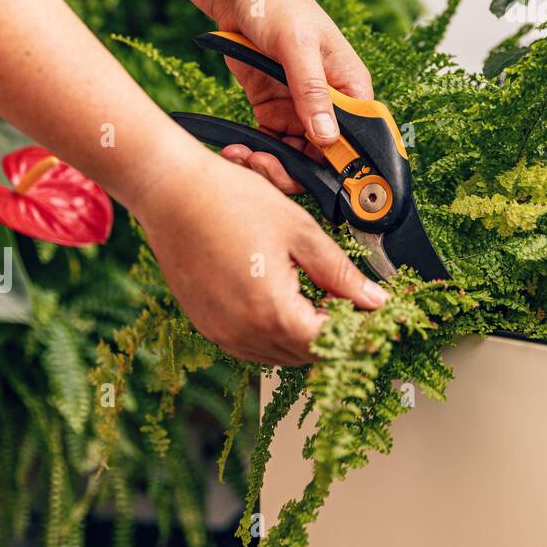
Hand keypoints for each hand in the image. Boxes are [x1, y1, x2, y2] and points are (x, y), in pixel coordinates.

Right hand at [136, 142, 387, 365]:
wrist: (172, 191)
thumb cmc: (232, 202)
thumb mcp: (300, 232)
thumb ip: (341, 273)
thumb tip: (374, 299)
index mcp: (272, 312)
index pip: (329, 343)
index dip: (357, 331)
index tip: (375, 316)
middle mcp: (243, 334)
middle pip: (305, 355)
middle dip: (334, 334)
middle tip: (352, 302)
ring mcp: (221, 333)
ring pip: (279, 354)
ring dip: (304, 335)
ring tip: (321, 297)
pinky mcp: (207, 325)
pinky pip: (252, 345)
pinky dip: (275, 332)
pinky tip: (286, 300)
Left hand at [211, 0, 372, 194]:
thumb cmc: (280, 6)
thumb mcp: (298, 47)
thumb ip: (312, 92)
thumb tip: (328, 137)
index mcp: (352, 88)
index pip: (360, 140)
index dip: (345, 167)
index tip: (319, 182)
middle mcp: (332, 105)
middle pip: (326, 158)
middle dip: (297, 171)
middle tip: (266, 168)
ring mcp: (302, 110)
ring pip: (295, 157)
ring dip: (270, 165)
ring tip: (243, 158)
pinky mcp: (274, 111)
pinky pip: (271, 145)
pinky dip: (255, 153)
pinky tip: (236, 150)